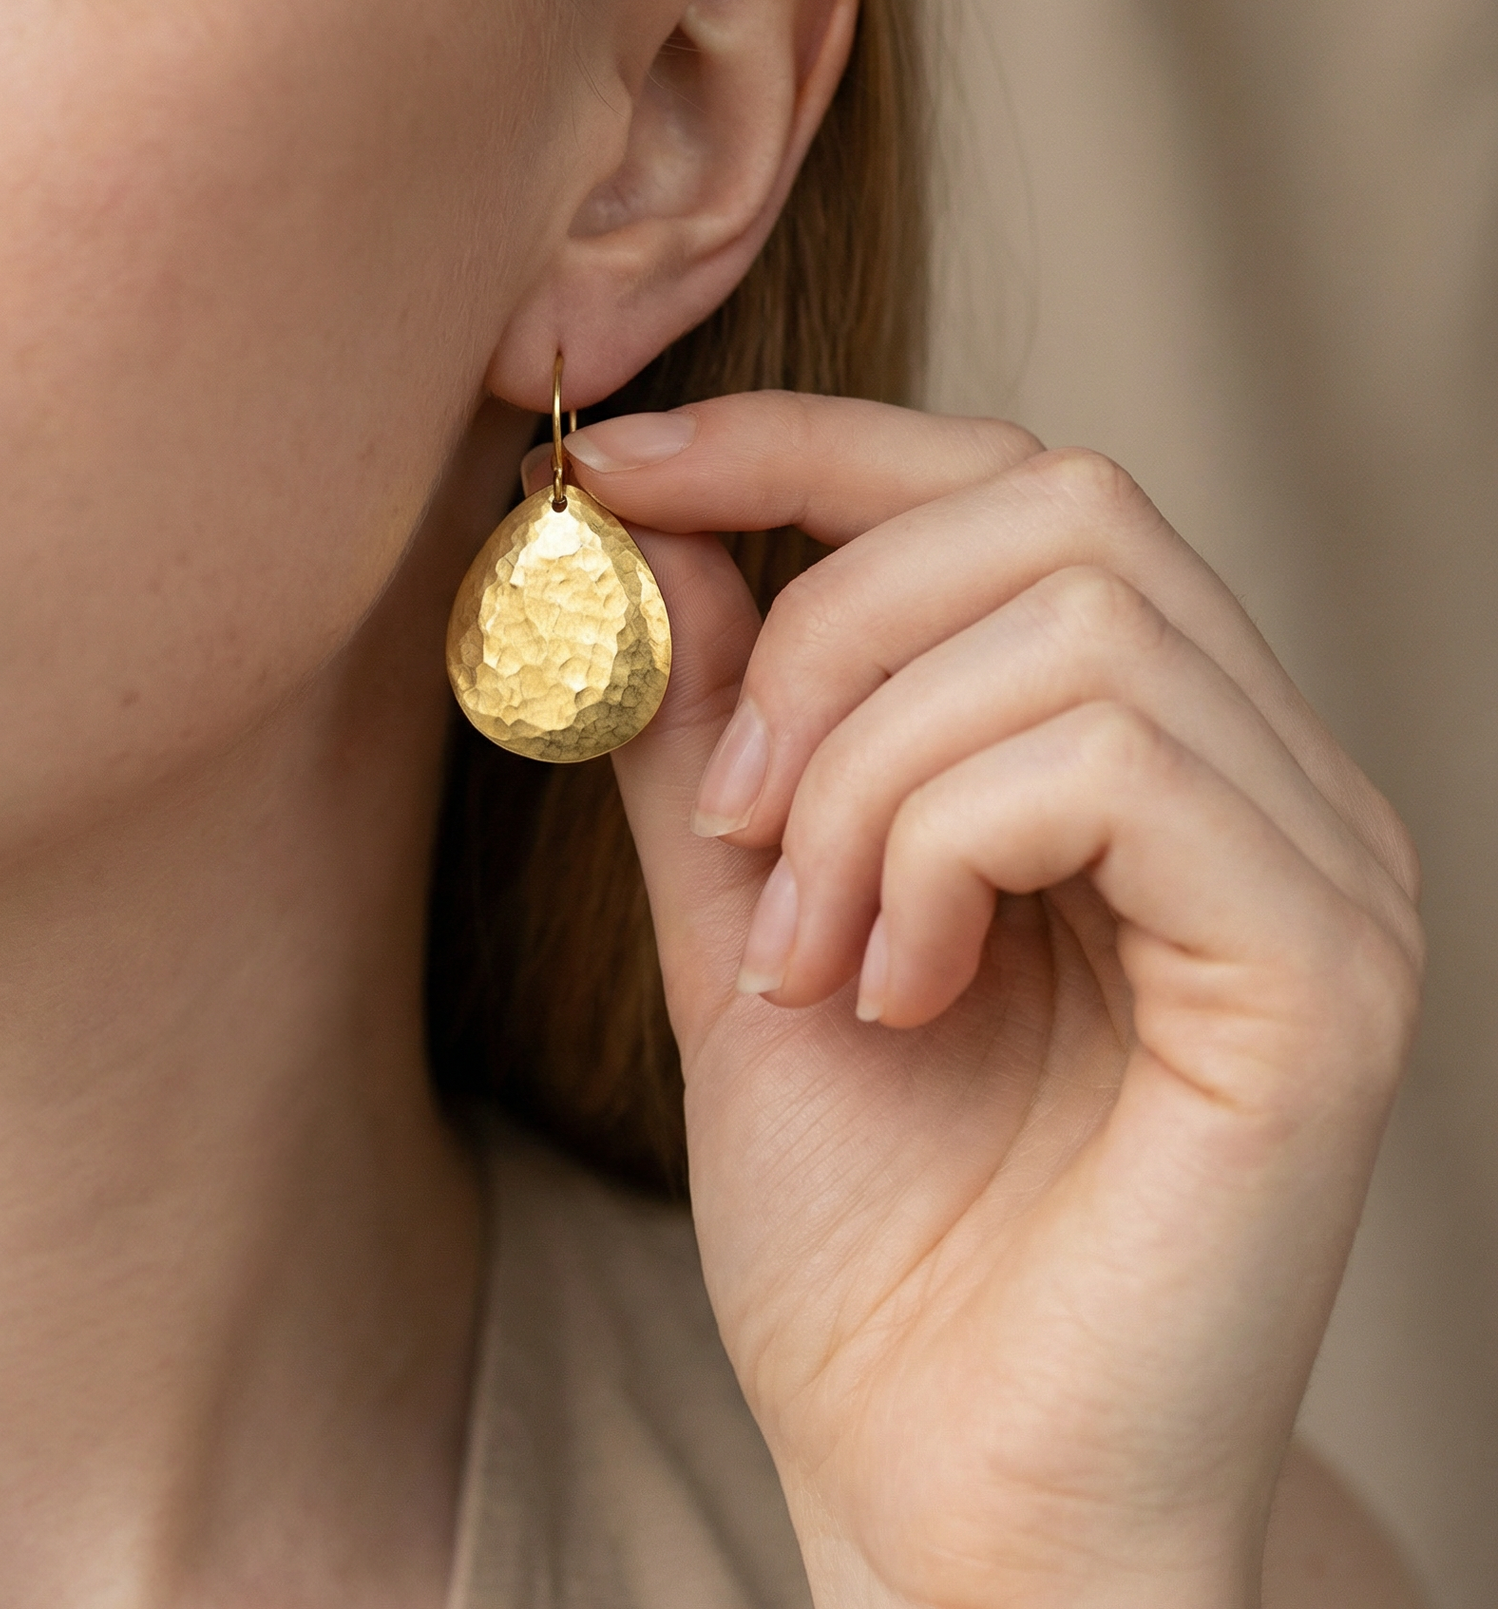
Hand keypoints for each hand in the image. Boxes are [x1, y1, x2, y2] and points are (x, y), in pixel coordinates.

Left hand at [553, 394, 1421, 1608]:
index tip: (611, 466)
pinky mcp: (1326, 968)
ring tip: (807, 948)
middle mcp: (1264, 773)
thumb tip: (667, 529)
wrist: (947, 1493)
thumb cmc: (861, 1231)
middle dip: (828, 623)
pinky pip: (1111, 756)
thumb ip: (717, 726)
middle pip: (1051, 498)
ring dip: (866, 768)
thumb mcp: (741, 921)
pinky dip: (938, 844)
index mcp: (1140, 748)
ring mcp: (1321, 862)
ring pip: (1068, 617)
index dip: (799, 444)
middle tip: (736, 816)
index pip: (999, 483)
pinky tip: (893, 990)